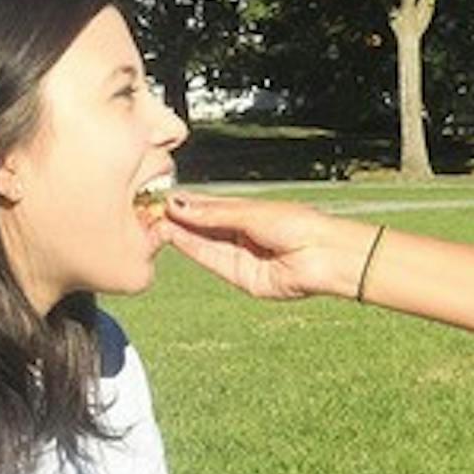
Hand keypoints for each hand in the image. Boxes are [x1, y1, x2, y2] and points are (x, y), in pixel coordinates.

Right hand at [159, 194, 364, 300]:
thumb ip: (213, 214)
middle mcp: (240, 234)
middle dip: (177, 218)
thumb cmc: (299, 226)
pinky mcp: (240, 277)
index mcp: (247, 213)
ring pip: (202, 243)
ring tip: (155, 220)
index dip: (184, 203)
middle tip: (148, 209)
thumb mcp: (251, 213)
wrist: (324, 256)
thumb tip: (178, 204)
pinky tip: (173, 234)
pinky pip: (211, 261)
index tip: (159, 196)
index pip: (208, 207)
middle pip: (201, 226)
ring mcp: (239, 256)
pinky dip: (191, 248)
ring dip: (179, 233)